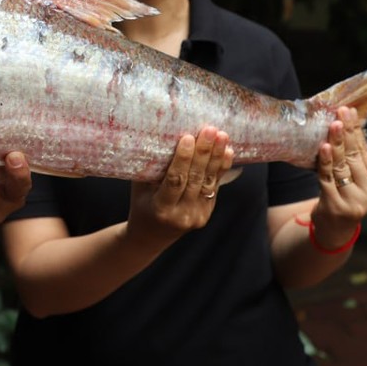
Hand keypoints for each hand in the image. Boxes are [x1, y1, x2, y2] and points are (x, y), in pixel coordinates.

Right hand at [125, 127, 232, 250]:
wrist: (151, 236)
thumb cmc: (141, 204)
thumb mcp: (139, 188)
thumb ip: (151, 167)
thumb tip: (160, 134)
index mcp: (161, 209)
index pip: (175, 180)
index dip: (183, 159)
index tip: (188, 137)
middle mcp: (181, 215)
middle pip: (195, 179)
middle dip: (204, 152)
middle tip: (209, 130)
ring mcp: (197, 216)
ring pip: (209, 182)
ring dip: (216, 157)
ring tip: (222, 135)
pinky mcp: (206, 214)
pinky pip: (214, 187)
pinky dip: (221, 168)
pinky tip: (226, 151)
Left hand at [309, 106, 366, 246]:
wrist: (333, 229)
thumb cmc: (344, 197)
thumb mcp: (355, 180)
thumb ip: (355, 160)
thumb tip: (348, 124)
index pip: (365, 153)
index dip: (356, 132)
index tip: (350, 112)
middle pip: (354, 158)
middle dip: (346, 133)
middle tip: (341, 112)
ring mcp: (355, 202)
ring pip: (342, 167)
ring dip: (336, 144)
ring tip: (334, 125)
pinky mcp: (336, 206)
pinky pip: (327, 178)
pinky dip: (325, 162)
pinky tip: (324, 147)